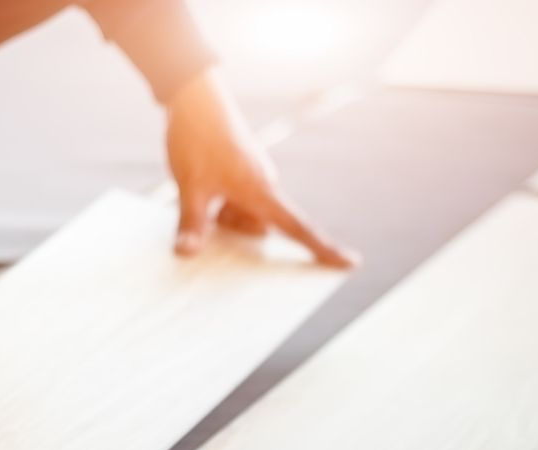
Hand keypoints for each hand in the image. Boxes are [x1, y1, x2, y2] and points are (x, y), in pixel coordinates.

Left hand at [164, 68, 357, 267]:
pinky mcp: (241, 171)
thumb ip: (191, 224)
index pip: (299, 229)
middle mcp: (264, 186)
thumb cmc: (197, 139)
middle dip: (233, 229)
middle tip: (206, 210)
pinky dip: (217, 204)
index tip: (351, 263)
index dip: (324, 250)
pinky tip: (198, 188)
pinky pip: (234, 201)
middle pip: (258, 228)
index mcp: (261, 192)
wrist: (194, 96)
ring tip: (198, 193)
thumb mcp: (191, 187)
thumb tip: (186, 254)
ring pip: (242, 215)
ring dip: (222, 216)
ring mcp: (253, 178)